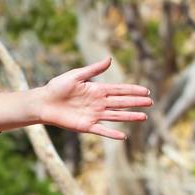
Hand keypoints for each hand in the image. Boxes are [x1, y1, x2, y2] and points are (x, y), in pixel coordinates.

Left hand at [34, 57, 152, 139]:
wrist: (44, 102)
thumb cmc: (57, 87)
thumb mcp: (76, 75)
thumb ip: (93, 69)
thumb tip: (110, 59)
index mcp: (97, 90)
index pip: (119, 90)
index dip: (133, 90)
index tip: (146, 90)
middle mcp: (98, 103)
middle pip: (121, 102)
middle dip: (136, 102)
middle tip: (150, 102)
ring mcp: (93, 115)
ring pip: (116, 116)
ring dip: (130, 117)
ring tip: (144, 117)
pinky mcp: (86, 126)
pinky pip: (102, 131)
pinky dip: (112, 134)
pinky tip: (123, 136)